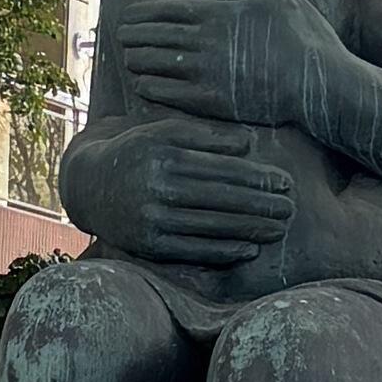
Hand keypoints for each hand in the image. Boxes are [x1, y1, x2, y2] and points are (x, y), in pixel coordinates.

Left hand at [103, 0, 354, 140]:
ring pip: (154, 64)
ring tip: (127, 57)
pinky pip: (167, 94)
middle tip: (118, 36)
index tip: (128, 16)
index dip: (141, 14)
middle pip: (152, 36)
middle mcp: (205, 42)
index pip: (164, 11)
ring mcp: (205, 74)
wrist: (320, 83)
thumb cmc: (301, 32)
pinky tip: (142, 84)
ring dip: (135, 59)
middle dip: (130, 35)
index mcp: (216, 13)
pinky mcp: (211, 102)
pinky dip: (149, 86)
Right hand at [107, 124, 291, 270]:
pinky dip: (225, 250)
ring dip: (251, 230)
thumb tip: (248, 144)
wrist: (89, 184)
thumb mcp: (163, 130)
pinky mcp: (148, 244)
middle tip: (291, 208)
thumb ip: (204, 135)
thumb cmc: (137, 150)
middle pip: (222, 198)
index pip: (223, 168)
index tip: (285, 182)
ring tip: (279, 229)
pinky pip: (194, 250)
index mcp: (164, 152)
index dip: (258, 177)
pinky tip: (249, 248)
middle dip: (262, 205)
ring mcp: (152, 217)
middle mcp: (157, 186)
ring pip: (212, 226)